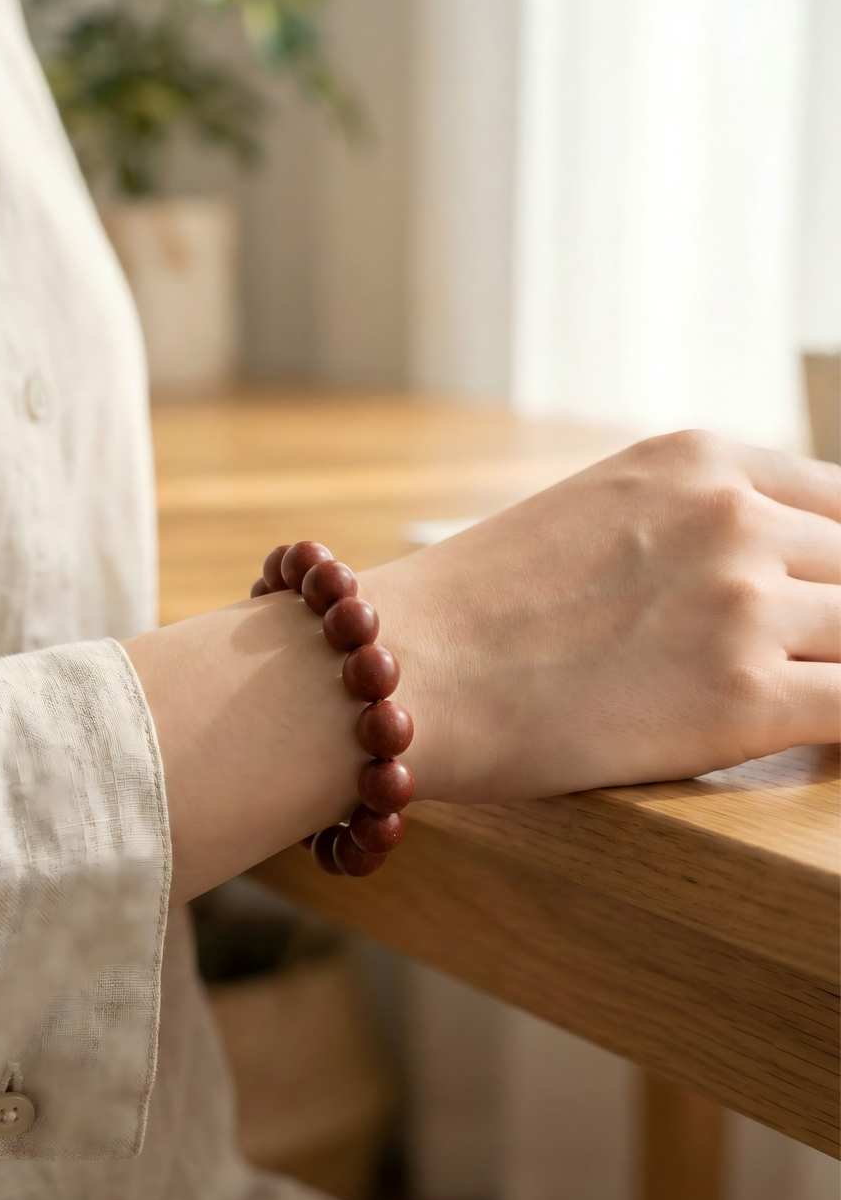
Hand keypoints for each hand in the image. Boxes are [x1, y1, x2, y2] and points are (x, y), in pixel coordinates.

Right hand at [364, 431, 840, 802]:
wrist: (402, 668)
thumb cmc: (474, 607)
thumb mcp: (596, 515)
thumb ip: (687, 524)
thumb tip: (755, 574)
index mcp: (698, 460)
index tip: (826, 606)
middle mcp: (734, 516)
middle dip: (837, 621)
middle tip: (804, 658)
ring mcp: (744, 605)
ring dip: (837, 668)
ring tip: (798, 699)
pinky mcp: (743, 700)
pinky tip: (826, 739)